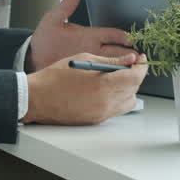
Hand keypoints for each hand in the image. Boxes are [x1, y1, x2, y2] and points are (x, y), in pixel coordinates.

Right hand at [23, 52, 147, 124]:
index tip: (141, 59)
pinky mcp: (95, 120)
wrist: (37, 98)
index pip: (136, 77)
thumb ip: (110, 61)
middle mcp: (106, 102)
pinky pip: (115, 110)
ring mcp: (101, 114)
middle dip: (135, 76)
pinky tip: (105, 89)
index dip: (142, 67)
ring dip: (127, 89)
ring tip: (116, 78)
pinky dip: (116, 99)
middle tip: (129, 65)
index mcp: (104, 85)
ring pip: (128, 102)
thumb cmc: (55, 77)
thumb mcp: (84, 59)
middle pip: (134, 89)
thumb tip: (129, 59)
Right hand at [28, 0, 132, 71]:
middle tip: (140, 56)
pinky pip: (108, 82)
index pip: (115, 35)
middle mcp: (92, 53)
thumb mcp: (52, 19)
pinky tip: (121, 80)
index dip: (127, 37)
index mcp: (88, 37)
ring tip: (134, 67)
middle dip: (133, 54)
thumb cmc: (44, 43)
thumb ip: (67, 5)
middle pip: (121, 53)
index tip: (132, 39)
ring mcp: (91, 68)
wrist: (32, 63)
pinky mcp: (88, 80)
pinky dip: (117, 81)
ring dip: (128, 68)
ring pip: (117, 69)